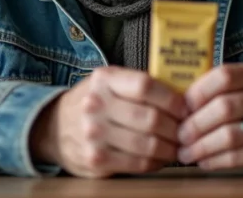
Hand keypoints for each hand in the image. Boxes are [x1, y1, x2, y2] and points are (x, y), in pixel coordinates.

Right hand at [30, 66, 187, 177]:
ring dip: (170, 148)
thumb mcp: (110, 82)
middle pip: (150, 118)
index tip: (187, 107)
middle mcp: (96, 104)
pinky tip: (161, 158)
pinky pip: (138, 164)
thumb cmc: (95, 102)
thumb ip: (139, 84)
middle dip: (177, 128)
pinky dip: (156, 162)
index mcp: (104, 79)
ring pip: (148, 144)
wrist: (55, 127)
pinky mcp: (96, 159)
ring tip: (178, 146)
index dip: (172, 98)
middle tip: (187, 131)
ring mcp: (94, 134)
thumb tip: (185, 95)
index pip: (145, 85)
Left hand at [176, 63, 242, 174]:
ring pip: (228, 135)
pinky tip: (203, 161)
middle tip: (178, 135)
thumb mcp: (241, 89)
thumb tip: (174, 102)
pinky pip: (236, 156)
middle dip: (195, 123)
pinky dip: (214, 160)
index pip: (224, 75)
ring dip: (201, 146)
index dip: (198, 91)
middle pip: (224, 107)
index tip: (180, 106)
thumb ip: (215, 89)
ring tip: (186, 152)